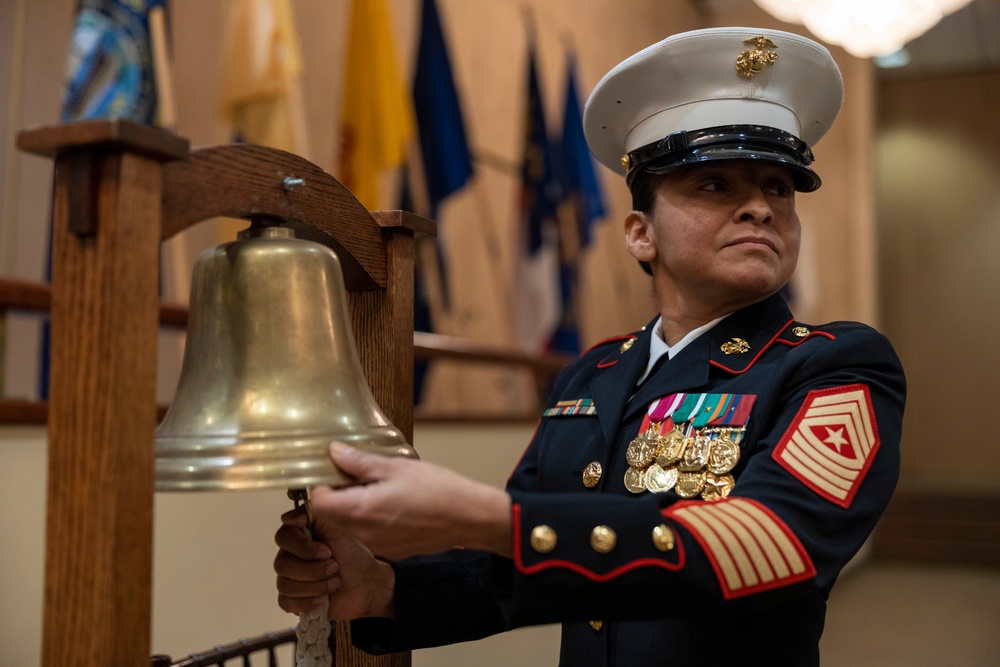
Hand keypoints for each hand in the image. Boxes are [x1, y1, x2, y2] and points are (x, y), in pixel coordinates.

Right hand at [274, 507, 395, 620]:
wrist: (366, 584)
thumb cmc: (354, 556)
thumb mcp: (339, 529)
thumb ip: (316, 516)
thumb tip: (288, 517)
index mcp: (300, 536)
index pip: (283, 537)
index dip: (302, 547)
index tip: (326, 551)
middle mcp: (291, 556)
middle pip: (282, 564)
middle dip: (313, 570)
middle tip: (335, 568)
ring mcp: (290, 578)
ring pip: (285, 585)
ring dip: (316, 586)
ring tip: (335, 582)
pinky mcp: (294, 600)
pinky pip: (285, 602)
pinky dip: (307, 602)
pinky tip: (323, 599)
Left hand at [306, 442, 512, 561]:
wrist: (469, 518)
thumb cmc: (438, 490)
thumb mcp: (397, 466)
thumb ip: (360, 462)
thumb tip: (335, 452)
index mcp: (361, 510)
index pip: (318, 503)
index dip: (320, 485)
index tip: (332, 472)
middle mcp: (364, 533)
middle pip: (330, 517)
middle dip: (335, 496)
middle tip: (355, 476)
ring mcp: (378, 545)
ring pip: (349, 527)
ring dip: (353, 508)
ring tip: (378, 489)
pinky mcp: (391, 551)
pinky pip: (369, 535)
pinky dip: (371, 521)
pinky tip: (394, 505)